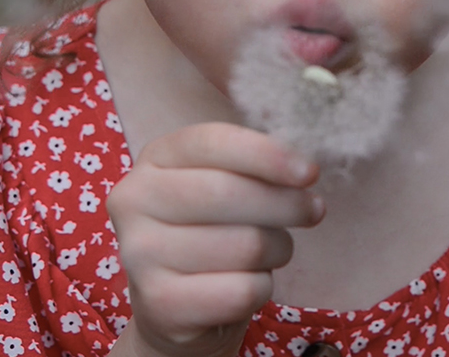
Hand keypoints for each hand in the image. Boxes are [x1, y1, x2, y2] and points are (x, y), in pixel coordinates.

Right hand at [106, 123, 323, 356]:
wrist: (174, 306)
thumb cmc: (212, 231)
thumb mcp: (226, 185)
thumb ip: (255, 169)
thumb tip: (303, 173)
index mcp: (155, 159)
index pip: (212, 142)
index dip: (267, 155)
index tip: (309, 172)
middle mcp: (135, 201)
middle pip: (229, 192)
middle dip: (287, 204)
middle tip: (313, 211)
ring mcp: (139, 254)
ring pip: (246, 246)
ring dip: (278, 249)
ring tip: (270, 252)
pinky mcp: (158, 303)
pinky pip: (242, 291)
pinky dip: (261, 288)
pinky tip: (247, 284)